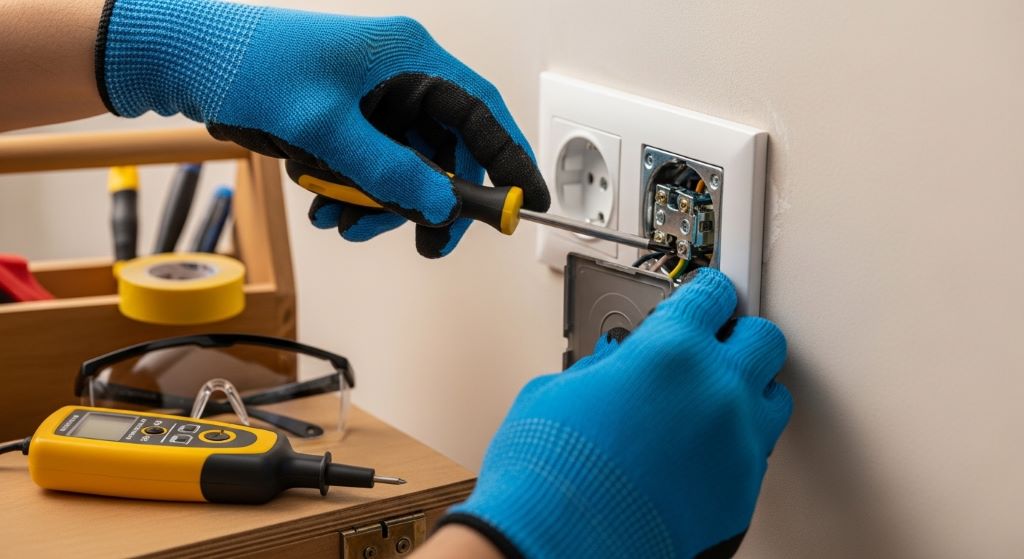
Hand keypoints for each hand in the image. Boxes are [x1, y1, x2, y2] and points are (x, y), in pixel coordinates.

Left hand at [96, 0, 547, 256]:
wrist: (188, 61)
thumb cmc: (250, 63)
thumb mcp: (324, 125)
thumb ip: (388, 168)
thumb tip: (440, 203)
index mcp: (409, 58)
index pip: (482, 112)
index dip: (510, 159)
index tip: (526, 201)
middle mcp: (399, 77)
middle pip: (445, 150)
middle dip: (431, 199)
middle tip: (427, 240)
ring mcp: (374, 101)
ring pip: (406, 167)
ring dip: (381, 203)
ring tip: (343, 221)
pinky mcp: (349, 120)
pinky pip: (373, 168)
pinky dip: (355, 193)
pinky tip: (326, 205)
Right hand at [440, 269, 792, 557]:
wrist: (555, 547)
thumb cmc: (549, 475)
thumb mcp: (557, 390)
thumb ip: (604, 366)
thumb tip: (617, 366)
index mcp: (670, 351)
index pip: (714, 294)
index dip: (705, 295)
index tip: (701, 302)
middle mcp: (716, 391)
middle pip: (763, 338)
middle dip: (736, 337)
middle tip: (710, 347)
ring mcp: (737, 444)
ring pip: (773, 396)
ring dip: (745, 391)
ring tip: (708, 403)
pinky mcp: (742, 492)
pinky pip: (755, 452)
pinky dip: (732, 445)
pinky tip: (697, 453)